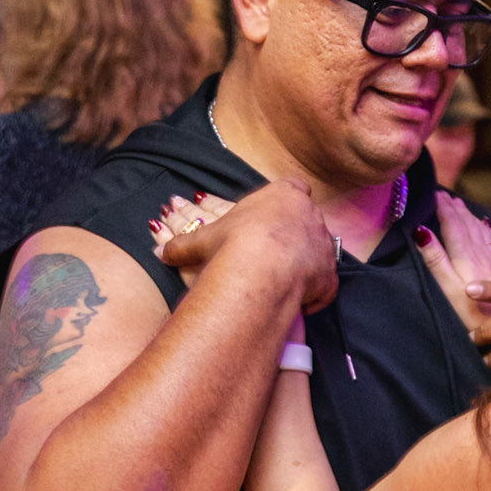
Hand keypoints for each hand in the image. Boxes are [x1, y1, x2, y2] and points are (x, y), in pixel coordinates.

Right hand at [158, 181, 338, 314]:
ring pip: (320, 252)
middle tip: (277, 254)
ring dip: (306, 264)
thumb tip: (159, 253)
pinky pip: (325, 285)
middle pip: (308, 220)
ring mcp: (324, 245)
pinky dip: (314, 294)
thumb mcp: (204, 241)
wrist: (263, 269)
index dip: (284, 203)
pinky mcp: (330, 275)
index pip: (293, 188)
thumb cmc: (234, 244)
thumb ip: (183, 245)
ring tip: (286, 280)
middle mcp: (311, 215)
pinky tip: (299, 302)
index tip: (274, 218)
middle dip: (296, 235)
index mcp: (284, 194)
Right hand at [416, 192, 490, 366]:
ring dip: (470, 218)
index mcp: (466, 257)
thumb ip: (435, 261)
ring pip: (483, 232)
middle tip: (445, 197)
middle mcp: (484, 255)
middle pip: (468, 225)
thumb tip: (422, 232)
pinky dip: (488, 232)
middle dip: (456, 209)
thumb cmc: (473, 319)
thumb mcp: (447, 292)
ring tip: (461, 207)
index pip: (453, 225)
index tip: (435, 195)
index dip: (443, 208)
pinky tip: (488, 229)